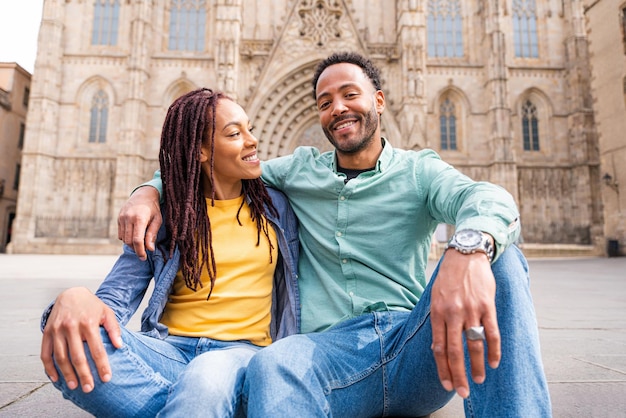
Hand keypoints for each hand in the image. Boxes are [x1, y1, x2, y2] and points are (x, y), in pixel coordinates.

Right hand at [40, 287, 122, 392]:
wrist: (70, 293)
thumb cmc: (91, 306)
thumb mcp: (107, 312)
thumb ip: (113, 328)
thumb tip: (119, 346)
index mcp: (88, 323)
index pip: (97, 349)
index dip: (101, 365)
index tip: (106, 378)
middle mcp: (71, 327)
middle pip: (77, 356)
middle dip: (84, 374)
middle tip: (89, 388)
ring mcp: (57, 330)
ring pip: (61, 357)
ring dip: (67, 374)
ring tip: (74, 386)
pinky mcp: (47, 332)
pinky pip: (45, 353)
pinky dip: (49, 368)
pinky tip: (56, 378)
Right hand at [117, 186, 161, 259]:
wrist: (143, 194)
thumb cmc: (153, 209)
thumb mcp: (157, 220)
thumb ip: (152, 234)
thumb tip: (150, 249)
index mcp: (140, 218)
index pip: (137, 240)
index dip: (140, 251)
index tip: (143, 258)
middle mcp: (128, 218)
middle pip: (129, 241)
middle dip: (136, 249)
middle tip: (144, 252)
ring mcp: (122, 218)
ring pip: (124, 239)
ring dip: (131, 244)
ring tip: (140, 243)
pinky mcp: (118, 218)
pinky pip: (121, 234)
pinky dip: (127, 238)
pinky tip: (134, 235)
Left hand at [429, 249, 499, 398]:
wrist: (466, 255)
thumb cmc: (449, 278)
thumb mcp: (435, 297)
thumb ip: (438, 321)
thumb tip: (438, 347)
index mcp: (437, 312)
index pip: (438, 347)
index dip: (442, 368)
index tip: (446, 384)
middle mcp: (453, 313)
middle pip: (455, 351)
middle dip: (458, 375)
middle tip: (463, 392)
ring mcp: (471, 310)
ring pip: (474, 345)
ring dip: (477, 366)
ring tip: (479, 379)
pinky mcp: (487, 306)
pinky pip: (492, 332)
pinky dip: (494, 350)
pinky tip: (494, 362)